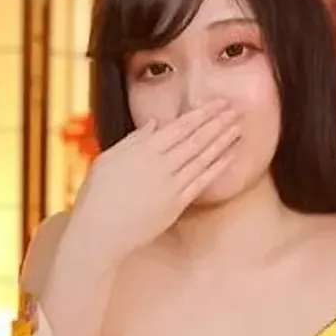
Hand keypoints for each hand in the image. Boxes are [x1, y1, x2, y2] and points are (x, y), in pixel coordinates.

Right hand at [71, 100, 239, 266]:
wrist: (100, 232)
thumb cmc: (97, 196)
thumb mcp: (107, 160)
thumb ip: (133, 140)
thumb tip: (153, 124)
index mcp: (142, 150)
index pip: (179, 126)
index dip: (202, 113)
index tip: (217, 103)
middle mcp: (160, 164)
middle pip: (196, 138)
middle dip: (217, 122)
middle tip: (235, 110)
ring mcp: (171, 185)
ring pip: (203, 157)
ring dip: (222, 140)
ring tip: (238, 127)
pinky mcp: (176, 205)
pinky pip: (202, 181)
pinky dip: (218, 166)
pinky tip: (231, 155)